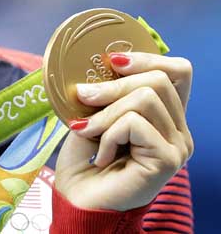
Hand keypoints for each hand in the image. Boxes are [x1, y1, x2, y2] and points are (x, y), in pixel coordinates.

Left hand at [54, 51, 193, 210]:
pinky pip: (134, 123)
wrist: (80, 200)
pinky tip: (103, 155)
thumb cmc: (85, 159)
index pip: (178, 71)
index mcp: (164, 114)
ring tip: (89, 132)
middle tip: (83, 97)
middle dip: (113, 84)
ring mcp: (177, 145)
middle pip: (158, 79)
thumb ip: (103, 90)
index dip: (148, 58)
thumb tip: (97, 62)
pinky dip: (108, 134)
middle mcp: (178, 129)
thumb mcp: (93, 113)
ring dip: (106, 112)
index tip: (112, 61)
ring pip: (144, 98)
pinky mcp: (168, 159)